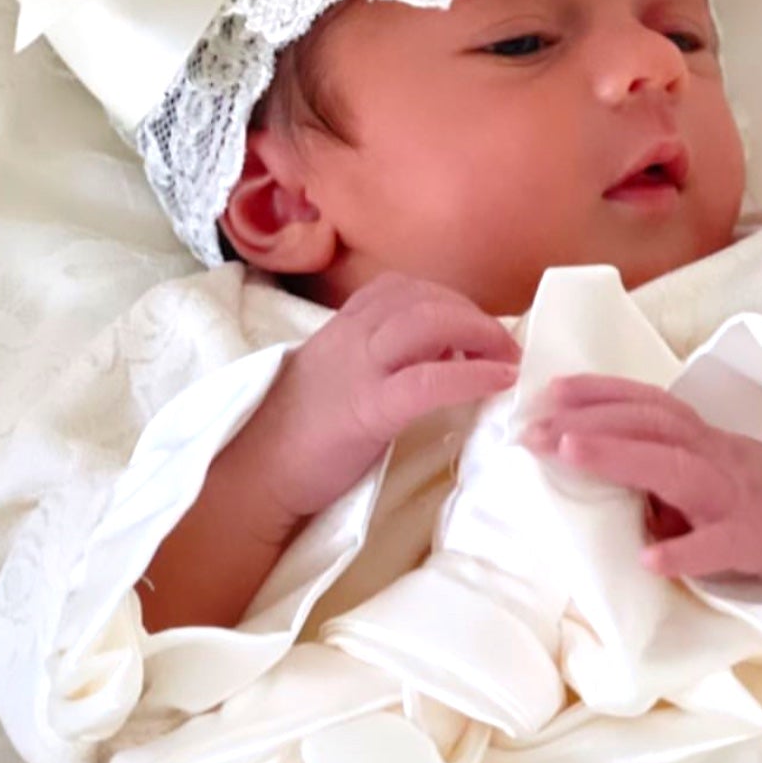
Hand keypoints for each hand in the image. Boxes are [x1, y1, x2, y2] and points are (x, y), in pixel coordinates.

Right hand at [257, 272, 521, 521]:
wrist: (254, 474)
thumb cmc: (296, 435)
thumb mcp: (336, 377)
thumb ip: (377, 359)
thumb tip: (438, 354)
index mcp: (341, 327)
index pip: (402, 288)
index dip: (448, 300)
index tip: (474, 327)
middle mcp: (350, 336)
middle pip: (424, 299)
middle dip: (473, 315)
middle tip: (505, 346)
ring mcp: (358, 369)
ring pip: (427, 323)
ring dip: (480, 334)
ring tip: (507, 361)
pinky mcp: (367, 409)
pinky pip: (427, 380)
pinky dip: (471, 374)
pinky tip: (499, 381)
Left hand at [522, 375, 761, 585]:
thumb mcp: (709, 469)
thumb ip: (657, 466)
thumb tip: (590, 471)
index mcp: (700, 438)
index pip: (642, 402)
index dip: (594, 392)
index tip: (543, 389)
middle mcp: (714, 456)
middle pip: (648, 425)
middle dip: (585, 421)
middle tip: (529, 428)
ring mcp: (737, 497)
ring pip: (676, 469)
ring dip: (619, 457)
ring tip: (569, 453)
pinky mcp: (760, 542)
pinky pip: (720, 547)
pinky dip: (686, 551)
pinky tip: (649, 560)